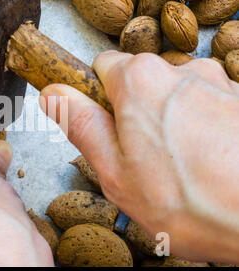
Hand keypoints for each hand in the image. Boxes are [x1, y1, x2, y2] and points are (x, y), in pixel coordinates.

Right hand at [40, 52, 238, 264]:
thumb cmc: (191, 204)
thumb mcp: (114, 171)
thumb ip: (80, 125)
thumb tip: (53, 95)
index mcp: (141, 82)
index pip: (100, 66)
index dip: (95, 97)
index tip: (101, 125)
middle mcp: (181, 71)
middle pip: (139, 82)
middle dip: (132, 113)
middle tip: (138, 160)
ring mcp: (218, 83)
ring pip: (173, 96)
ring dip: (168, 122)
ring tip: (177, 167)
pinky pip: (206, 107)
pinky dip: (199, 128)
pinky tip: (206, 163)